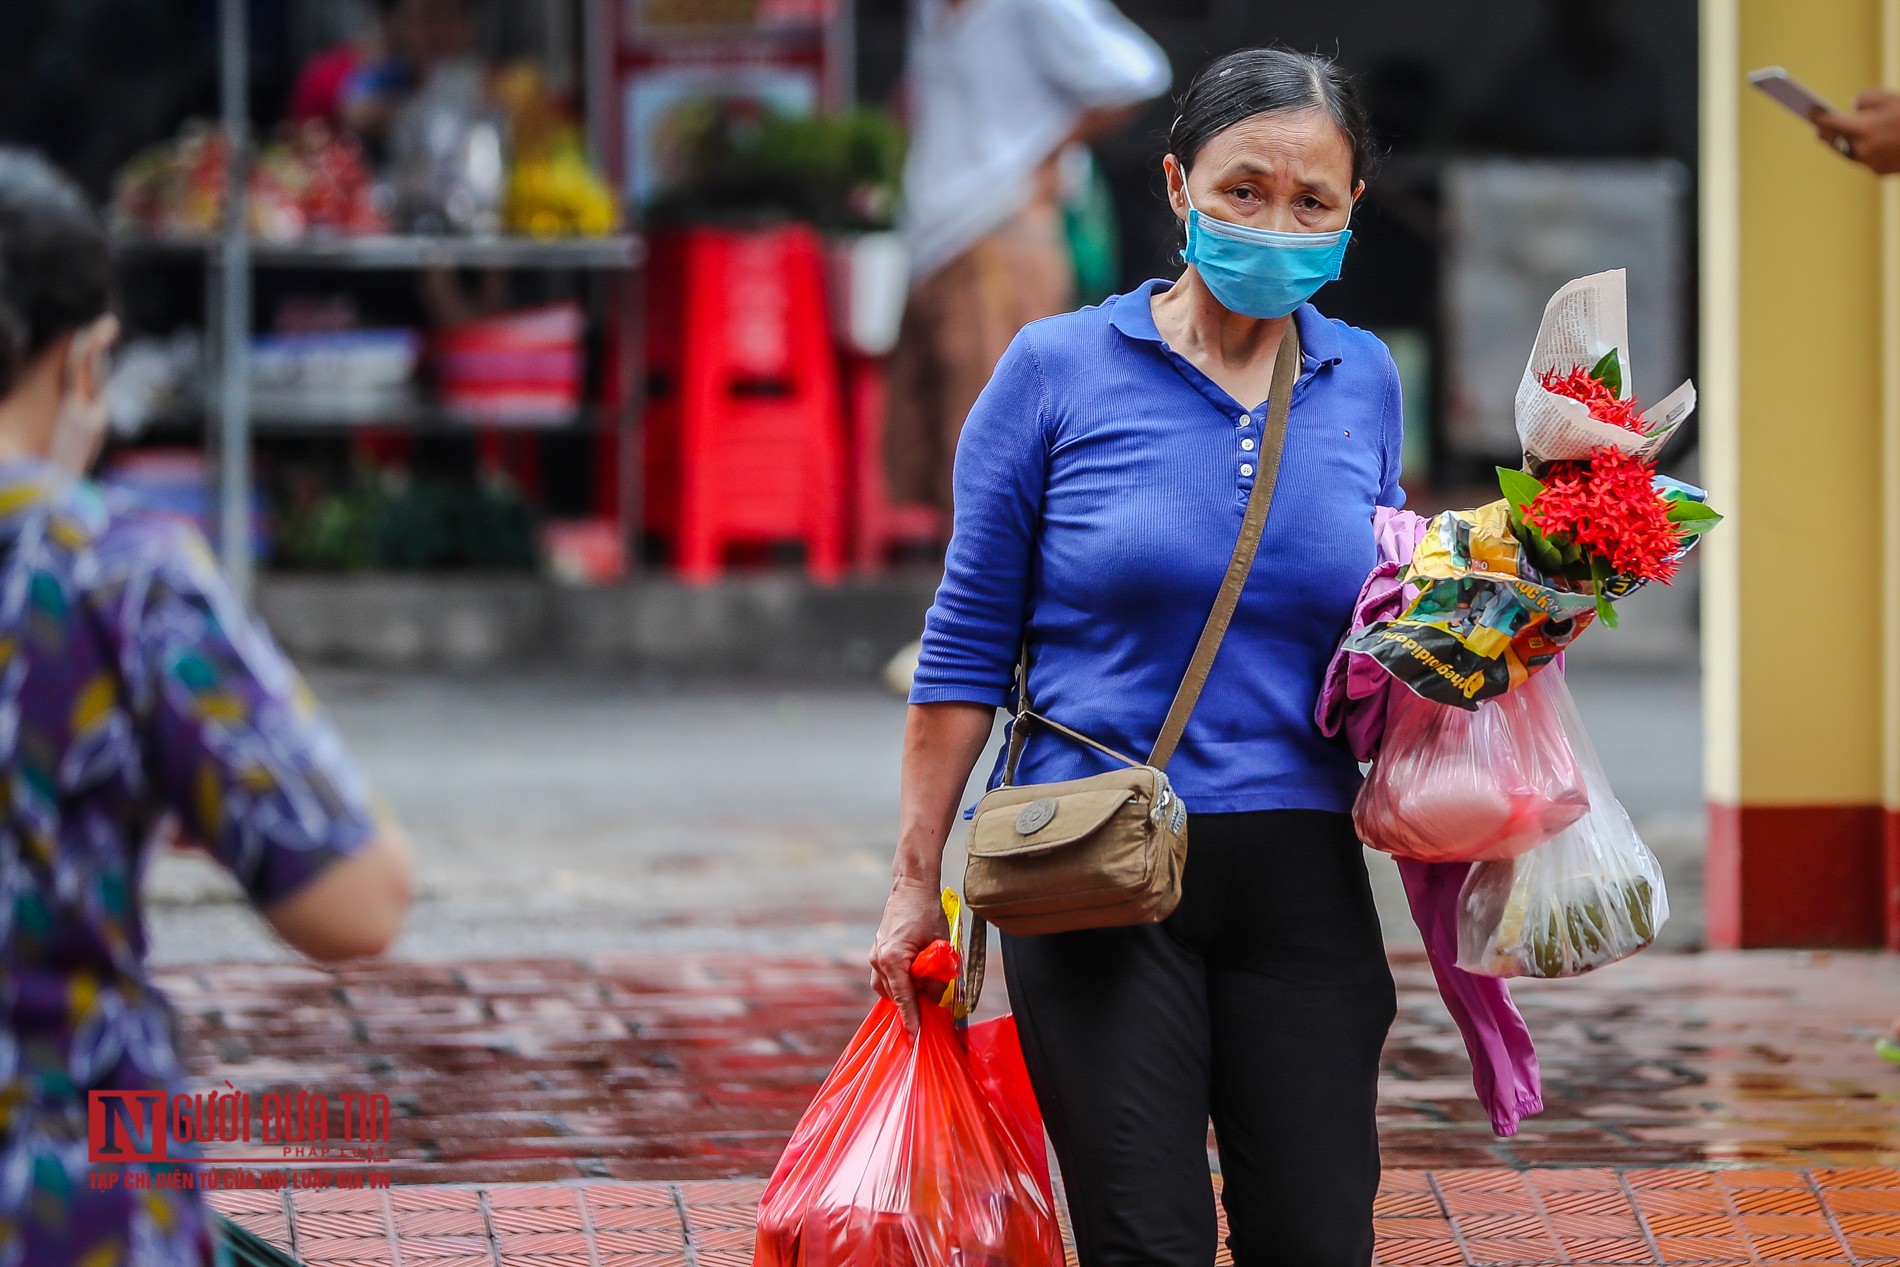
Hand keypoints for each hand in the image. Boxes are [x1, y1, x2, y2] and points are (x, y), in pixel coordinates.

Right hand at [868, 875, 946, 1035]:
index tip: (916, 1038)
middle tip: (932, 1012)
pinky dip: (900, 984)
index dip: (911, 1019)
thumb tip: (934, 999)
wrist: (911, 888)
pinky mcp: (877, 952)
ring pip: (888, 989)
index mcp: (892, 958)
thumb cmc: (927, 912)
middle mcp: (878, 960)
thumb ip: (937, 976)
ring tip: (925, 990)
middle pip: (894, 996)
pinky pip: (886, 978)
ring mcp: (875, 956)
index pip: (903, 998)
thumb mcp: (940, 945)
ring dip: (905, 994)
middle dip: (911, 1005)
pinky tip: (916, 980)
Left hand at [1812, 89, 1899, 174]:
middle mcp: (1863, 149)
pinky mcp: (1879, 171)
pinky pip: (1865, 160)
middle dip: (1827, 133)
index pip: (1831, 122)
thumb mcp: (1889, 98)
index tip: (1808, 112)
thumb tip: (1853, 108)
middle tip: (1818, 128)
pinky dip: (1861, 152)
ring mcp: (1871, 162)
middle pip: (1836, 141)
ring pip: (1848, 153)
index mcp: (1863, 129)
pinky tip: (1856, 146)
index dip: (1817, 117)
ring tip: (1832, 137)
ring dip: (1841, 144)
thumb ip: (1866, 99)